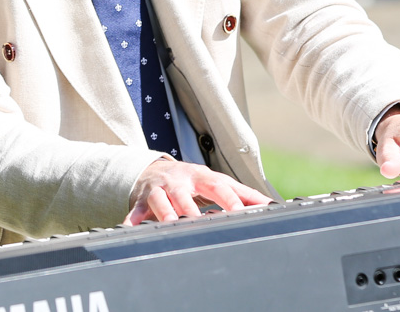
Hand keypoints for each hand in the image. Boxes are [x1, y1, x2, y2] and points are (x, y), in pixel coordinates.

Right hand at [125, 158, 272, 224]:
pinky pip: (136, 210)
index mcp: (202, 177)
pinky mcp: (142, 200)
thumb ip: (243, 194)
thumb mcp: (216, 182)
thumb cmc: (192, 180)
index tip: (239, 212)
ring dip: (165, 212)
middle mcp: (180, 182)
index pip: (218, 187)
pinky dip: (132, 220)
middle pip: (187, 195)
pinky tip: (129, 228)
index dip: (229, 199)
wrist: (155, 170)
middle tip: (201, 222)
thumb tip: (271, 204)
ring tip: (171, 223)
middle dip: (193, 208)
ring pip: (162, 201)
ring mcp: (160, 190)